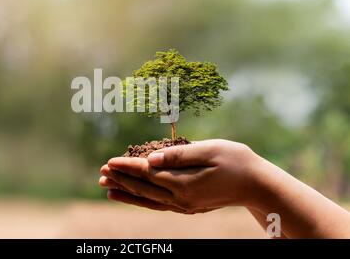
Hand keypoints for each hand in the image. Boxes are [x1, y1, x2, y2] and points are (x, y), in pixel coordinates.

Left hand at [99, 139, 263, 213]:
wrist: (256, 184)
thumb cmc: (235, 160)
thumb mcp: (209, 150)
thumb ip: (178, 155)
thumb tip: (149, 159)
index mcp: (185, 182)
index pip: (148, 174)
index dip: (127, 167)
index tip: (109, 161)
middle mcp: (181, 198)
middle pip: (144, 188)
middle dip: (121, 179)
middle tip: (101, 173)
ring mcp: (184, 205)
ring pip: (148, 200)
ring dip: (126, 193)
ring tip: (106, 187)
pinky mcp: (188, 207)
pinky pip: (158, 205)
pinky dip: (141, 201)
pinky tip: (132, 197)